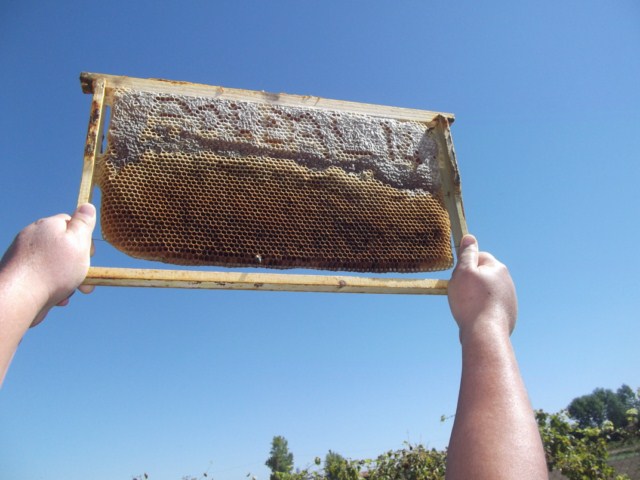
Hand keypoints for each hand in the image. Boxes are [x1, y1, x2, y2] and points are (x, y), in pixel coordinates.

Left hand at [0, 204, 95, 326]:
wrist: (17, 298)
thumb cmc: (52, 270)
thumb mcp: (78, 242)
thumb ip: (83, 224)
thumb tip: (87, 206)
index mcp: (47, 225)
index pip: (70, 222)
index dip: (84, 239)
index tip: (90, 256)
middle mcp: (32, 237)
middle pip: (62, 245)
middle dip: (76, 264)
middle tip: (85, 281)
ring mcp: (22, 255)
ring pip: (52, 264)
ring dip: (65, 279)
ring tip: (68, 293)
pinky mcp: (17, 273)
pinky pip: (40, 277)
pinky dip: (50, 287)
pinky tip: (56, 299)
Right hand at [447, 235, 516, 342]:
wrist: (485, 333)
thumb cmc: (471, 301)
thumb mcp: (463, 272)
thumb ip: (467, 253)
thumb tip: (469, 238)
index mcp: (497, 268)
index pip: (478, 256)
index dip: (465, 265)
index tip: (458, 277)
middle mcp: (507, 281)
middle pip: (482, 275)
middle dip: (470, 282)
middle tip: (460, 294)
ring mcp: (509, 299)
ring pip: (486, 292)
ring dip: (475, 297)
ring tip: (466, 308)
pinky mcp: (508, 314)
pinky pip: (490, 307)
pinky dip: (481, 310)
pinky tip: (475, 317)